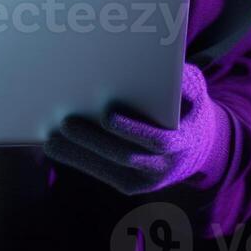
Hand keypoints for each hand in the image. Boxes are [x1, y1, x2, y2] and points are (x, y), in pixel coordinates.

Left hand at [43, 64, 228, 194]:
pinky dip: (78, 160)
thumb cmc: (187, 104)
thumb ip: (181, 79)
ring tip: (51, 139)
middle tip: (65, 123)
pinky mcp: (132, 183)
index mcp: (184, 140)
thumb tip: (157, 66)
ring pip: (110, 169)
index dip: (132, 129)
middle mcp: (167, 165)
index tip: (107, 114)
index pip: (158, 139)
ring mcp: (149, 178)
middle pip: (126, 156)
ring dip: (78, 154)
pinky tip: (56, 147)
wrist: (199, 144)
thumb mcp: (193, 88)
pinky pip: (103, 174)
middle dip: (94, 141)